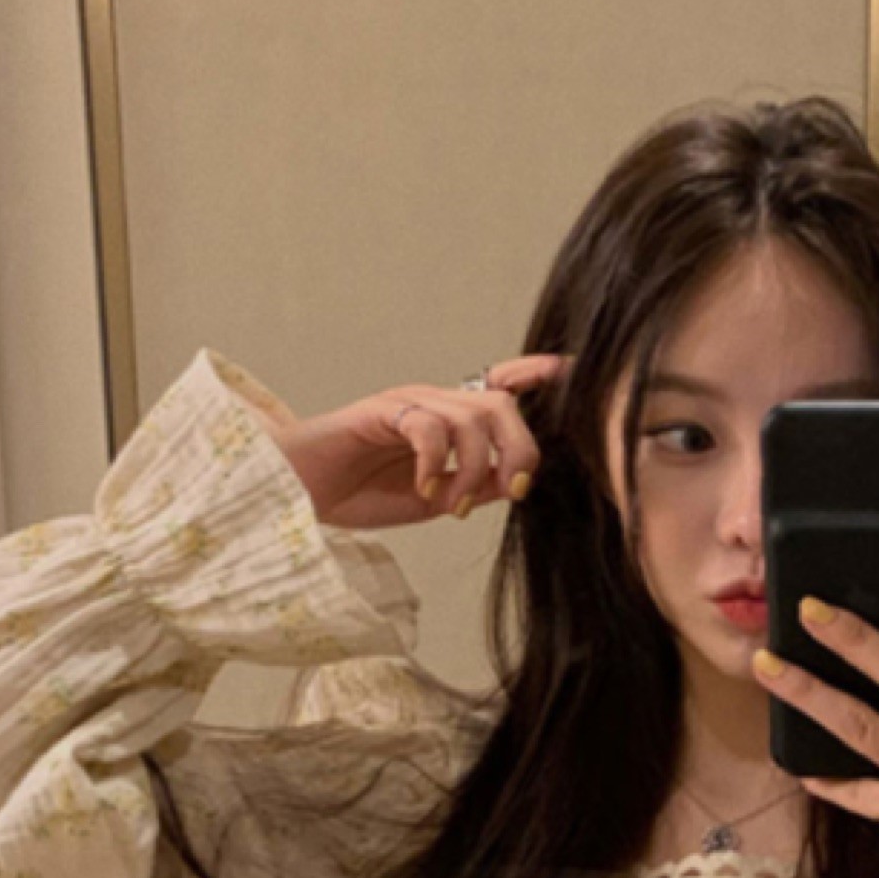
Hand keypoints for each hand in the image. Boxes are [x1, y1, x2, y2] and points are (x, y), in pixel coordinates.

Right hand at [274, 352, 575, 530]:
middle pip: (502, 403)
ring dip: (475, 469)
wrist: (303, 494)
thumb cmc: (363, 494)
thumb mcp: (435, 499)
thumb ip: (476, 487)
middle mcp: (434, 402)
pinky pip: (427, 426)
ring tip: (451, 504)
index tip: (575, 373)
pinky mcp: (380, 411)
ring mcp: (408, 402)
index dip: (539, 378)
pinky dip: (435, 462)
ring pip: (472, 417)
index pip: (504, 389)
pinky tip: (424, 489)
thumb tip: (519, 481)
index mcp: (452, 420)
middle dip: (520, 449)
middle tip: (511, 490)